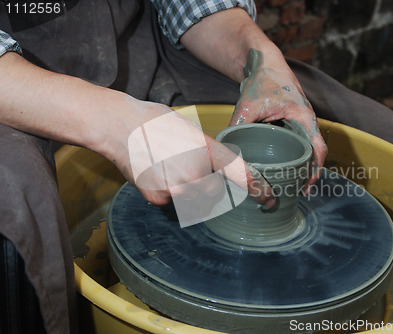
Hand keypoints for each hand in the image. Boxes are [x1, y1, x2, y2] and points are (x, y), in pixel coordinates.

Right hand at [107, 100, 275, 213]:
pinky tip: (159, 176)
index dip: (257, 188)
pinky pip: (173, 204)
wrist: (119, 125)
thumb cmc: (155, 123)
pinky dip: (169, 194)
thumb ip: (209, 154)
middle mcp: (196, 172)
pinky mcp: (158, 197)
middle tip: (190, 169)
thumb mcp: (191, 132)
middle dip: (210, 186)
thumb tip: (219, 171)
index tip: (269, 198)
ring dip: (190, 192)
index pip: (239, 174)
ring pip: (195, 201)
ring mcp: (177, 188)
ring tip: (172, 170)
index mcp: (207, 151)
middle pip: (215, 193)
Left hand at [230, 49, 327, 190]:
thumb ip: (239, 125)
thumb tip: (226, 149)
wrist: (265, 64)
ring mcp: (301, 123)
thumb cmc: (262, 81)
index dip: (315, 170)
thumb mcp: (248, 104)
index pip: (318, 149)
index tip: (307, 186)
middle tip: (298, 192)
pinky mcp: (292, 124)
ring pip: (307, 149)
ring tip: (292, 186)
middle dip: (309, 173)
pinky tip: (283, 169)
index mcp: (304, 117)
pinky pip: (298, 144)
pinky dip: (294, 157)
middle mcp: (307, 122)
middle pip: (314, 153)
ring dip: (303, 166)